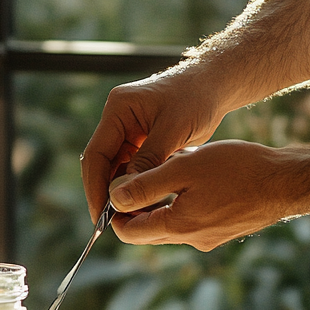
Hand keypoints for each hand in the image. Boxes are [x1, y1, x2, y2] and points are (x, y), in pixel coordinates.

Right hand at [81, 64, 225, 220]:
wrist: (214, 85)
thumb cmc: (196, 98)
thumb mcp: (174, 129)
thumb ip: (148, 159)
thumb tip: (124, 191)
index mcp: (118, 109)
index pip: (96, 154)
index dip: (95, 187)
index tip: (101, 215)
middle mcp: (117, 119)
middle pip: (102, 164)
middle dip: (105, 193)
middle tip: (110, 224)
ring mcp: (128, 130)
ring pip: (116, 169)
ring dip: (121, 192)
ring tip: (128, 219)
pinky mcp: (141, 140)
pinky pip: (132, 168)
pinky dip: (137, 186)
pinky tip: (143, 205)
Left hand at [108, 140, 309, 248]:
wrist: (288, 181)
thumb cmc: (239, 169)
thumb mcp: (185, 168)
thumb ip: (146, 185)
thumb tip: (114, 198)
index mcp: (178, 227)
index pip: (130, 232)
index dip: (116, 212)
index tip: (115, 188)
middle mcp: (192, 240)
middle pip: (149, 230)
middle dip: (138, 205)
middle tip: (137, 174)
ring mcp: (210, 238)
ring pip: (171, 223)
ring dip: (162, 200)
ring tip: (170, 168)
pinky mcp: (224, 231)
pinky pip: (192, 219)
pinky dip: (184, 201)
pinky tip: (196, 176)